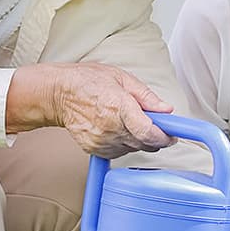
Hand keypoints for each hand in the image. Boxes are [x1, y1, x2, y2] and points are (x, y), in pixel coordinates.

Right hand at [6, 62, 174, 157]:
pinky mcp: (94, 149)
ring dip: (139, 139)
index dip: (165, 137)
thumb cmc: (88, 81)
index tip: (172, 134)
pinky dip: (125, 144)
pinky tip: (118, 129)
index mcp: (119, 107)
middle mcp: (110, 127)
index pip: (148, 132)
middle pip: (144, 143)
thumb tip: (166, 109)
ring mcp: (101, 141)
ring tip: (130, 121)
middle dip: (155, 136)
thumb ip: (146, 96)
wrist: (58, 94)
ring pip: (133, 149)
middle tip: (155, 124)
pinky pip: (119, 152)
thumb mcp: (122, 78)